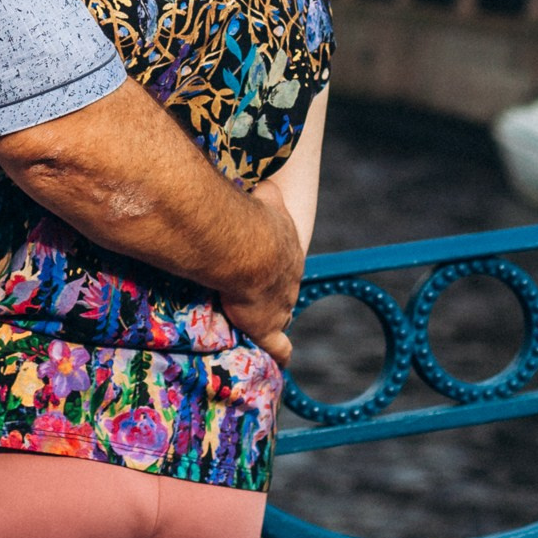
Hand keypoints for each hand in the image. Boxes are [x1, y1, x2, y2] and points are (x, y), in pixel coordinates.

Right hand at [217, 178, 303, 366]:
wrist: (248, 245)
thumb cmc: (251, 217)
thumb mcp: (265, 196)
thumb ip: (266, 190)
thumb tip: (264, 177)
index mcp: (287, 246)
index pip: (282, 255)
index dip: (271, 258)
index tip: (261, 260)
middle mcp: (290, 276)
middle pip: (284, 285)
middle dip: (273, 287)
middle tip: (254, 289)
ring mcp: (281, 303)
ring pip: (282, 313)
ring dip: (272, 316)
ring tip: (258, 320)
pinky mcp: (267, 327)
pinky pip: (279, 347)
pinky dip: (280, 353)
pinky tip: (282, 361)